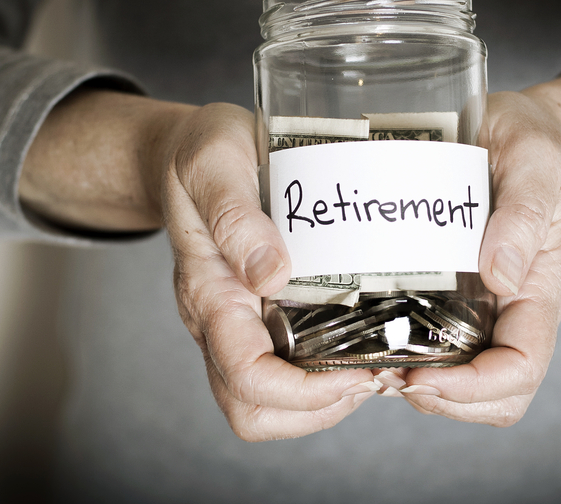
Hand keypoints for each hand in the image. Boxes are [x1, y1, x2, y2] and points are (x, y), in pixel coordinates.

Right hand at [21, 93, 377, 440]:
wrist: (187, 149)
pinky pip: (287, 370)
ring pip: (270, 404)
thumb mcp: (213, 163)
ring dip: (325, 402)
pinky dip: (327, 376)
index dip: (304, 391)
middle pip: (254, 410)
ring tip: (374, 368)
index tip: (358, 372)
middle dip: (317, 410)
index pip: (247, 375)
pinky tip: (363, 345)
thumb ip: (235, 216)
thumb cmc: (197, 153)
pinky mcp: (260, 316)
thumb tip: (271, 274)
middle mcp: (221, 321)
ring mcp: (240, 323)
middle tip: (372, 376)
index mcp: (209, 292)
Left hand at [394, 69, 560, 423]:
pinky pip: (431, 341)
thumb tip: (502, 276)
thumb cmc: (535, 141)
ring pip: (460, 378)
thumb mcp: (537, 161)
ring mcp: (481, 304)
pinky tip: (366, 334)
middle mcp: (512, 308)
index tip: (420, 375)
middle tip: (383, 375)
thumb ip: (525, 213)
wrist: (518, 126)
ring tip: (369, 362)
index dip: (474, 388)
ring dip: (417, 384)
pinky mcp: (450, 289)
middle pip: (494, 395)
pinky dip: (401, 352)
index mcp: (541, 288)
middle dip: (441, 398)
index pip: (521, 367)